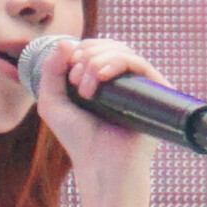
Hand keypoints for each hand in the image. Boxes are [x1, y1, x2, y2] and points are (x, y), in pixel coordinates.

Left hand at [35, 38, 169, 206]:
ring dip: (97, 61)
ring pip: (123, 51)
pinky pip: (140, 64)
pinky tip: (101, 76)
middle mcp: (124, 80)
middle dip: (87, 56)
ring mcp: (140, 85)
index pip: (96, 48)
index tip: (68, 75)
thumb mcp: (52, 103)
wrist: (101, 165)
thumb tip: (66, 42)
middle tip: (75, 82)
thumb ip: (51, 71)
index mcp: (103, 80)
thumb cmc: (78, 139)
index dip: (80, 51)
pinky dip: (118, 62)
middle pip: (109, 46)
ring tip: (85, 87)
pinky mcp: (155, 92)